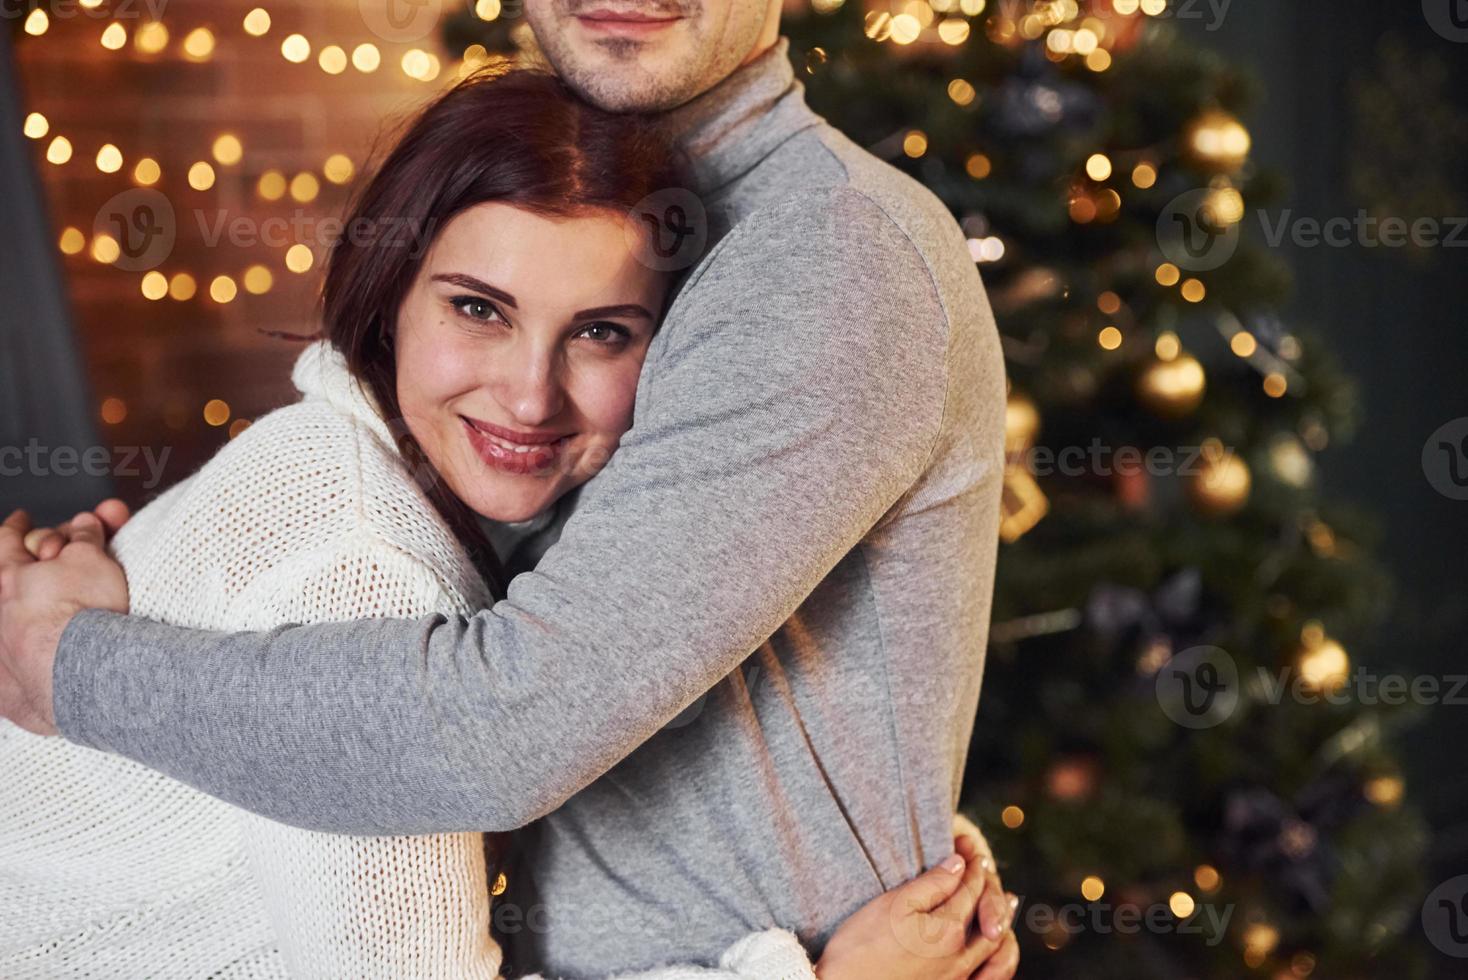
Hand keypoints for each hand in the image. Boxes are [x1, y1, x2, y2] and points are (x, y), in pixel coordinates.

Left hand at [0, 509, 129, 734]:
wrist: (88, 676)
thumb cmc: (84, 615)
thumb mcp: (90, 559)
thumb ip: (84, 539)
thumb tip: (85, 525)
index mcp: (7, 577)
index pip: (8, 539)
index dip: (19, 526)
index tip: (24, 520)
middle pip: (12, 575)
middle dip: (38, 562)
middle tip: (63, 554)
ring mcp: (3, 651)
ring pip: (14, 619)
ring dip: (32, 609)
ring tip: (64, 610)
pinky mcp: (13, 689)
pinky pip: (14, 665)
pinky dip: (25, 653)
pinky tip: (41, 652)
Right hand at [815, 821, 1018, 979]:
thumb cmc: (860, 945)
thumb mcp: (893, 904)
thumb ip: (931, 884)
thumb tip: (959, 864)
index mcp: (947, 930)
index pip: (970, 889)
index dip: (973, 865)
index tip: (971, 849)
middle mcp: (960, 959)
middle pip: (990, 919)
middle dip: (990, 890)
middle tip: (989, 873)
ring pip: (997, 956)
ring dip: (1004, 929)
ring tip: (1006, 911)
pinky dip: (998, 964)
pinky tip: (992, 955)